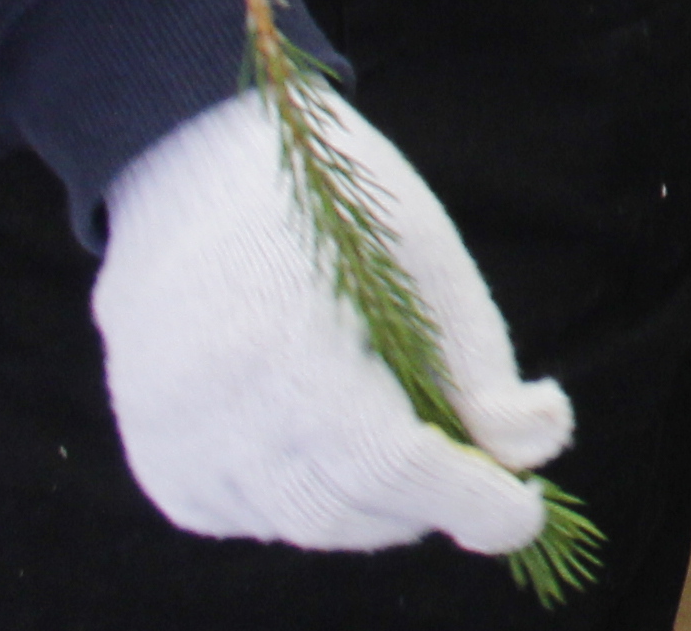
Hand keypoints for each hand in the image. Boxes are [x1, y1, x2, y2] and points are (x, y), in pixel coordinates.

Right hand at [93, 88, 568, 557]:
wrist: (195, 168)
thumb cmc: (335, 205)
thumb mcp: (429, 258)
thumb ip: (480, 368)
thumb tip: (532, 452)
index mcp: (288, 346)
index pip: (391, 464)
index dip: (471, 500)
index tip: (526, 511)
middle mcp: (215, 408)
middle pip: (347, 508)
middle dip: (428, 505)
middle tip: (477, 477)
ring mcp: (174, 440)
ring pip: (297, 523)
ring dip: (371, 510)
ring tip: (412, 455)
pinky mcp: (158, 456)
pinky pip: (246, 514)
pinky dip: (306, 503)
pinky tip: (335, 452)